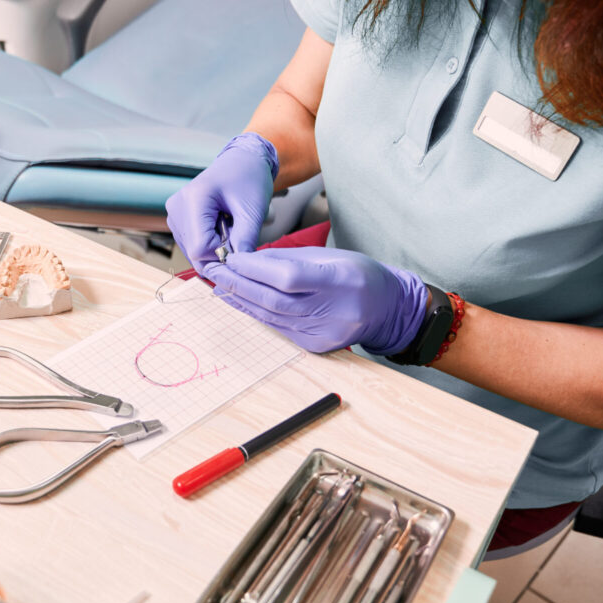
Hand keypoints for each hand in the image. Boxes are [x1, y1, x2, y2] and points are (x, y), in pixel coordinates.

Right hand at [166, 133, 277, 272]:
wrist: (242, 162)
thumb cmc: (249, 179)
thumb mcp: (253, 210)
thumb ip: (246, 240)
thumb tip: (239, 268)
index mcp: (192, 200)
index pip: (200, 248)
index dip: (223, 255)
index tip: (242, 247)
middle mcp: (176, 208)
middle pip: (195, 253)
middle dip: (220, 254)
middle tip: (239, 236)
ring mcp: (174, 215)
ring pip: (193, 253)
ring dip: (216, 250)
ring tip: (231, 228)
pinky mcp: (177, 221)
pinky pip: (192, 246)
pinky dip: (210, 245)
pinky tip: (222, 228)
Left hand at [202, 247, 429, 354]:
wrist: (386, 308)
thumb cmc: (359, 275)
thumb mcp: (330, 257)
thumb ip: (290, 259)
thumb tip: (249, 260)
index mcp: (341, 281)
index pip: (288, 277)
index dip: (255, 269)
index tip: (233, 259)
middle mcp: (334, 311)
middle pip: (275, 300)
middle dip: (240, 285)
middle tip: (216, 272)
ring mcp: (325, 333)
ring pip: (272, 317)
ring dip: (242, 301)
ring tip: (220, 287)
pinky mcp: (316, 346)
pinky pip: (279, 327)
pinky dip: (257, 313)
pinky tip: (241, 303)